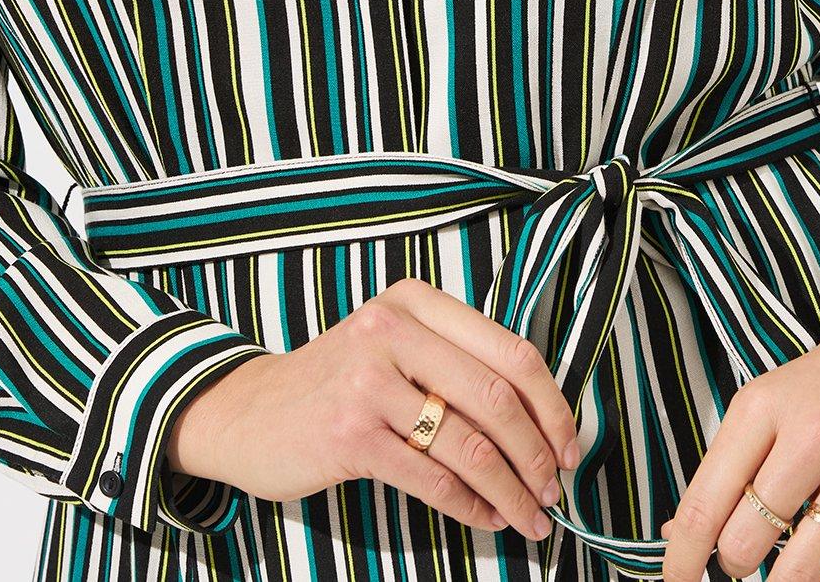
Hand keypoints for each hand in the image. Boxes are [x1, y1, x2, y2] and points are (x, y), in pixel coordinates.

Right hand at [166, 276, 581, 541]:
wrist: (249, 412)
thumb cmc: (339, 384)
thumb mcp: (393, 346)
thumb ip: (456, 363)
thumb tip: (544, 418)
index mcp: (413, 301)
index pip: (510, 351)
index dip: (552, 405)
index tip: (570, 445)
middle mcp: (391, 330)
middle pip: (497, 398)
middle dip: (539, 453)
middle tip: (555, 490)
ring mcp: (367, 382)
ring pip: (470, 446)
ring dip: (512, 491)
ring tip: (530, 516)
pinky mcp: (350, 436)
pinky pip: (433, 480)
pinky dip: (471, 507)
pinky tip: (486, 519)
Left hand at [659, 304, 819, 580]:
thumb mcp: (764, 402)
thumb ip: (724, 467)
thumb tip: (678, 536)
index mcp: (762, 408)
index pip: (705, 503)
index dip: (683, 558)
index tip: (675, 580)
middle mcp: (810, 439)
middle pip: (746, 542)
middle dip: (733, 563)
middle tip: (739, 555)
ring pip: (797, 570)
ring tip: (777, 565)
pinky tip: (819, 569)